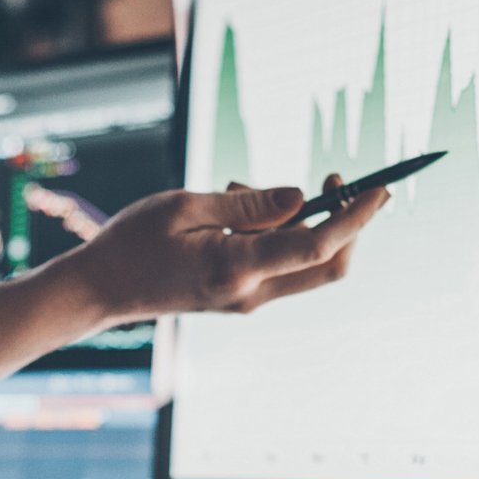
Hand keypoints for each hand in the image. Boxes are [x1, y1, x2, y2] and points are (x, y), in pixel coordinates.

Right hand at [48, 174, 388, 324]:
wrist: (102, 289)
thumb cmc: (133, 241)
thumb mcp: (186, 206)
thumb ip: (247, 204)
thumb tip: (300, 197)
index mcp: (236, 268)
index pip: (317, 245)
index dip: (355, 217)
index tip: (377, 189)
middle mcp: (251, 293)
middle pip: (328, 266)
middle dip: (347, 223)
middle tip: (337, 177)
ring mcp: (248, 300)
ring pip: (305, 263)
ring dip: (297, 221)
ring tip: (236, 190)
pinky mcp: (242, 297)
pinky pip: (280, 263)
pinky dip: (276, 233)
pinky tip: (232, 211)